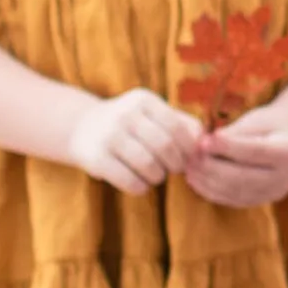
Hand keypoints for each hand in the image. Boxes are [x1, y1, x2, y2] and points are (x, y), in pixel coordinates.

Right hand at [63, 89, 200, 191]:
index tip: (187, 157)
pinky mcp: (96, 158)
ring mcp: (108, 136)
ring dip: (159, 177)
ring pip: (149, 165)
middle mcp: (124, 114)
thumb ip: (182, 123)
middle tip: (173, 169)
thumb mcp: (152, 113)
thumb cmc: (130, 124)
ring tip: (157, 175)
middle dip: (175, 164)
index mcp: (143, 100)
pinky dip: (142, 187)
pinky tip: (141, 183)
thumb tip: (206, 143)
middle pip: (164, 146)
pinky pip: (130, 181)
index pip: (177, 127)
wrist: (82, 127)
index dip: (188, 148)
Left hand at [187, 100, 287, 208]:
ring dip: (207, 182)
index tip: (203, 141)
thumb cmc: (268, 124)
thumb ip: (233, 133)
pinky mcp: (260, 201)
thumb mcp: (254, 120)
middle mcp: (285, 178)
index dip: (226, 148)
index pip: (253, 152)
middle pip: (243, 177)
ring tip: (189, 168)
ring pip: (235, 191)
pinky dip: (211, 191)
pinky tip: (196, 180)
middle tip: (191, 157)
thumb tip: (204, 145)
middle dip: (212, 168)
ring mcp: (273, 193)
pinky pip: (232, 200)